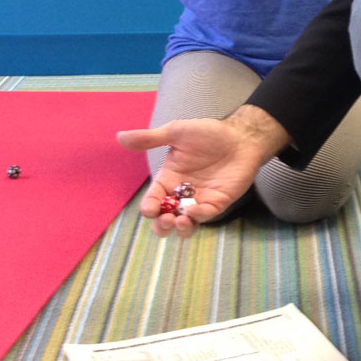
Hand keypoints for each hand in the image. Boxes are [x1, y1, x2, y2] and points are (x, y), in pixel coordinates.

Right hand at [116, 105, 289, 236]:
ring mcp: (199, 200)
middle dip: (161, 226)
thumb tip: (120, 137)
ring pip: (185, 225)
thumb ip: (150, 138)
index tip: (150, 209)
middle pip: (165, 219)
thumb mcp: (176, 132)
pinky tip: (195, 211)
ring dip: (179, 228)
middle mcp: (181, 194)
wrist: (240, 136)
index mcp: (168, 179)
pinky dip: (198, 216)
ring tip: (179, 220)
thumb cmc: (209, 133)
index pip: (153, 200)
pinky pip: (205, 216)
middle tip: (165, 219)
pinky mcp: (217, 203)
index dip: (149, 208)